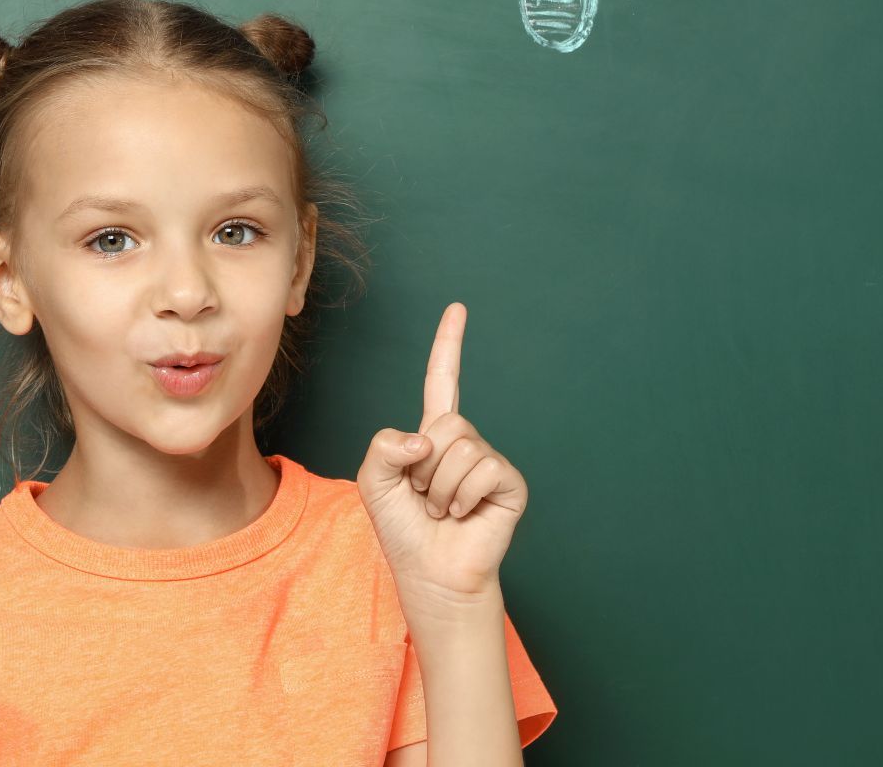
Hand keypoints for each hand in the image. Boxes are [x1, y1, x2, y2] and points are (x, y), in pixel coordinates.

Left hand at [356, 302, 529, 602]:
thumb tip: (426, 437)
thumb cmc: (403, 530)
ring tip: (442, 510)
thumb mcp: (373, 481)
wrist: (429, 574)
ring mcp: (490, 461)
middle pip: (445, 421)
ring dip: (439, 487)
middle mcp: (465, 441)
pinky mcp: (510, 483)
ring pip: (460, 446)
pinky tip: (463, 515)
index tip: (457, 308)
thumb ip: (383, 446)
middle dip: (424, 466)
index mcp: (432, 434)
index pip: (443, 380)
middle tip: (424, 498)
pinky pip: (481, 468)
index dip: (449, 345)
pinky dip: (461, 496)